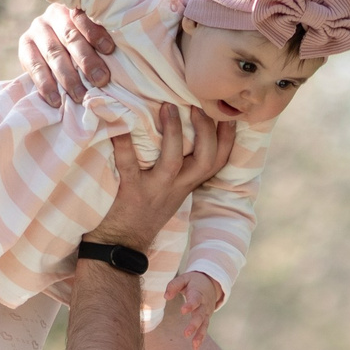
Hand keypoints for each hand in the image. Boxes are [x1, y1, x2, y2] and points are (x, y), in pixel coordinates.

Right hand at [19, 3, 114, 108]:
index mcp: (76, 7)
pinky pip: (33, 66)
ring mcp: (38, 29)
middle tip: (101, 80)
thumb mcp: (100, 39)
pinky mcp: (25, 46)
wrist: (62, 51)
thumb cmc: (93, 46)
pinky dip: (45, 85)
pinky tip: (56, 100)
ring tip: (80, 96)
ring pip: (53, 53)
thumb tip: (131, 50)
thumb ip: (108, 42)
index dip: (95, 31)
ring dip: (67, 77)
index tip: (109, 49)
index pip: (84, 15)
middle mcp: (54, 14)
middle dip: (86, 60)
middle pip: (70, 36)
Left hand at [87, 104, 235, 255]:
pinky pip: (128, 164)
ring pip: (173, 160)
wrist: (120, 245)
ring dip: (173, 132)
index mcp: (187, 185)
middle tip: (199, 104)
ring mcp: (154, 190)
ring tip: (168, 106)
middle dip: (207, 130)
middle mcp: (176, 187)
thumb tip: (181, 129)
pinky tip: (118, 123)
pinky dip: (123, 143)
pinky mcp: (130, 191)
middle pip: (206, 160)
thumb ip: (179, 168)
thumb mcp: (170, 191)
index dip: (229, 138)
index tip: (231, 114)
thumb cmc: (143, 212)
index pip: (218, 162)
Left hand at [167, 270, 223, 349]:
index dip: (190, 305)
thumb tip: (166, 297)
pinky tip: (195, 348)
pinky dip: (201, 338)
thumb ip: (174, 285)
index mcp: (198, 293)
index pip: (195, 299)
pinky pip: (204, 329)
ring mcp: (206, 313)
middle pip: (200, 315)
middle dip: (194, 325)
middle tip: (186, 333)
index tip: (183, 311)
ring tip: (194, 345)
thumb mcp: (184, 278)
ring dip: (200, 335)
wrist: (211, 283)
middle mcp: (204, 305)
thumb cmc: (194, 282)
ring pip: (204, 324)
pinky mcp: (206, 319)